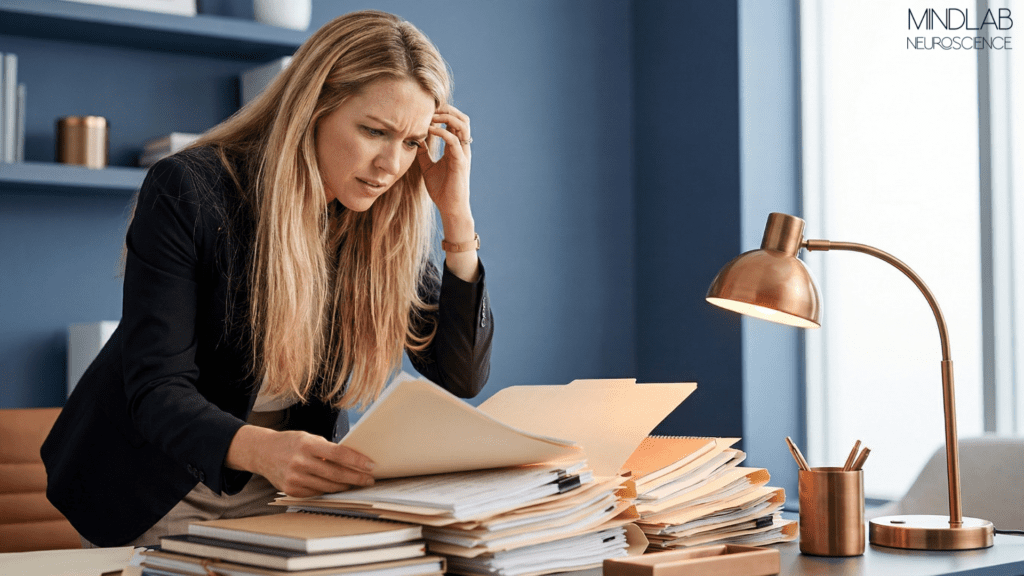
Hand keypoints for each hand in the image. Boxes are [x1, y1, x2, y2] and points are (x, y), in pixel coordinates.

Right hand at [226, 426, 374, 497]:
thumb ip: (327, 449)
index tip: (371, 465)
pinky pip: (316, 493)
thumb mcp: (309, 438)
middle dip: (356, 477)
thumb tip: (353, 460)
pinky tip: (338, 487)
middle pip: (335, 473)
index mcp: (307, 444)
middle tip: (369, 479)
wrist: (263, 452)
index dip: (357, 461)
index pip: (338, 453)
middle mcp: (299, 462)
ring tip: (357, 483)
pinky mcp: (291, 490)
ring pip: (328, 486)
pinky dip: (329, 490)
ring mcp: (294, 478)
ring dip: (345, 486)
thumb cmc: (291, 443)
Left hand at [417, 104, 472, 218]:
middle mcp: (462, 148)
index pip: (454, 122)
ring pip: (462, 125)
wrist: (450, 208)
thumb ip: (423, 152)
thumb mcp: (428, 166)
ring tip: (430, 115)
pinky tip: (429, 130)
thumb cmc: (441, 189)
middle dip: (447, 109)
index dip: (443, 112)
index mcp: (456, 148)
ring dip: (446, 116)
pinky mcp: (460, 162)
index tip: (426, 109)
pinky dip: (442, 131)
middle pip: (462, 118)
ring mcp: (463, 154)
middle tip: (429, 107)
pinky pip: (453, 140)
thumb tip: (414, 138)